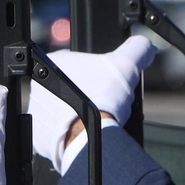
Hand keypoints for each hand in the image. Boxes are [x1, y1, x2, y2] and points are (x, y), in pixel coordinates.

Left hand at [28, 37, 158, 171]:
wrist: (90, 137)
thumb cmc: (103, 99)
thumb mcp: (127, 64)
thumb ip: (137, 49)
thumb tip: (147, 46)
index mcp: (54, 62)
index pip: (76, 62)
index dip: (96, 72)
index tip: (105, 83)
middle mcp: (38, 85)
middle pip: (68, 87)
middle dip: (86, 94)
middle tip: (103, 101)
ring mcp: (37, 112)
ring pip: (62, 109)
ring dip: (76, 113)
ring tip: (96, 117)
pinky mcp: (39, 135)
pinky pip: (57, 132)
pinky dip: (71, 132)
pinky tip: (85, 131)